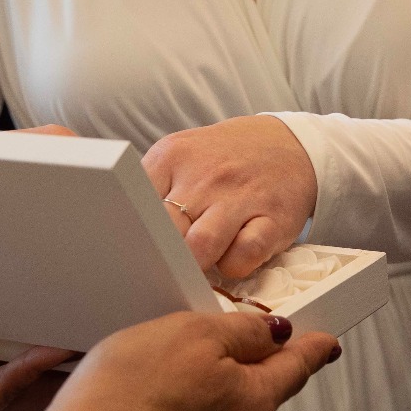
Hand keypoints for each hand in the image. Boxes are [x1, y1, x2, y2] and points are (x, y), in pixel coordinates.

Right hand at [9, 311, 339, 410]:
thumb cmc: (128, 395)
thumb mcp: (193, 333)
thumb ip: (242, 331)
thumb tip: (273, 334)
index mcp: (254, 402)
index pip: (298, 367)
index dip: (313, 347)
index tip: (327, 341)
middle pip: (255, 390)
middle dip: (242, 363)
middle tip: (217, 336)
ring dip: (198, 390)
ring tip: (156, 368)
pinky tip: (140, 402)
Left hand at [144, 116, 318, 278]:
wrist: (291, 144)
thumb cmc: (225, 159)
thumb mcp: (182, 157)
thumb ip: (152, 188)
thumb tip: (119, 236)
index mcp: (172, 156)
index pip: (132, 204)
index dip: (131, 233)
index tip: (131, 248)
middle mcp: (205, 175)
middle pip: (163, 231)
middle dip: (161, 255)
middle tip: (166, 264)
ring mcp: (240, 196)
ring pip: (200, 248)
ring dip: (196, 264)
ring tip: (200, 261)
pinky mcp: (273, 220)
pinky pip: (243, 257)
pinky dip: (233, 266)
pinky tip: (233, 254)